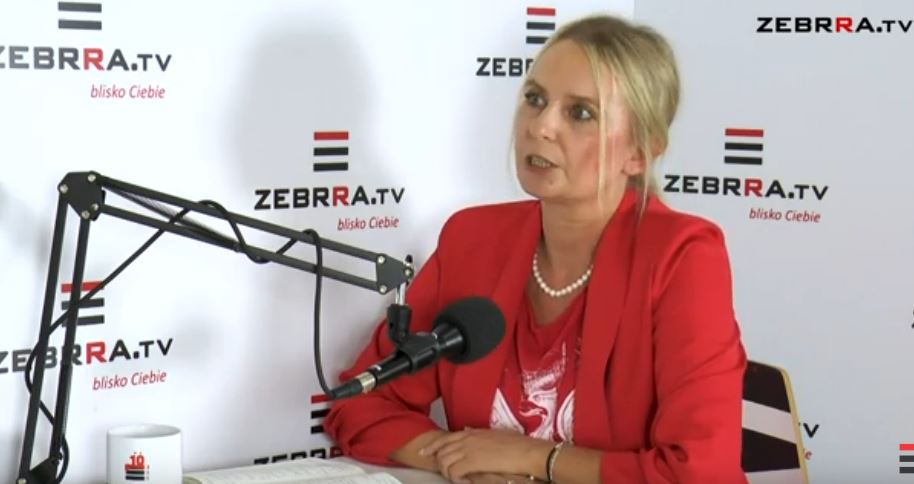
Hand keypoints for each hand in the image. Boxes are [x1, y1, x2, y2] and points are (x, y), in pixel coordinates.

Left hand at [420, 428, 551, 481]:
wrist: (527, 451)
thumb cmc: (518, 445)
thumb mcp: (495, 433)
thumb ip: (479, 433)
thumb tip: (467, 431)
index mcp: (473, 432)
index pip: (446, 438)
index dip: (433, 446)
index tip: (426, 453)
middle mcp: (467, 438)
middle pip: (441, 451)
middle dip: (441, 464)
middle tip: (447, 474)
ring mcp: (469, 449)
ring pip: (444, 462)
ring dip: (448, 473)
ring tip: (459, 478)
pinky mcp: (472, 461)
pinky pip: (453, 472)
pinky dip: (456, 479)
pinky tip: (465, 481)